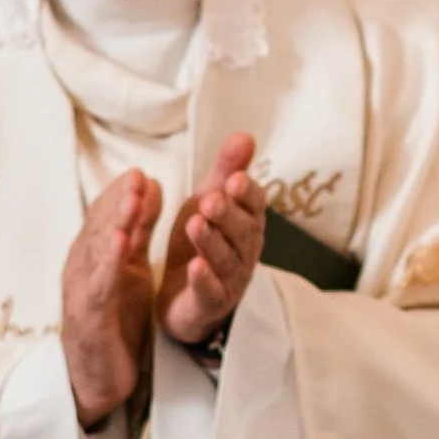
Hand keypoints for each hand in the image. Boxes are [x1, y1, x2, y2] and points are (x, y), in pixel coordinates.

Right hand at [62, 170, 161, 426]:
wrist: (96, 377)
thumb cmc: (114, 319)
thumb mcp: (132, 267)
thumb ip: (139, 228)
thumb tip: (149, 186)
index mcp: (94, 255)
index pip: (105, 218)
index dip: (121, 195)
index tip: (140, 174)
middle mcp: (83, 268)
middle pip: (100, 229)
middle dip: (118, 202)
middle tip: (138, 177)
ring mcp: (83, 292)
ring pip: (98, 252)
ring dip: (115, 224)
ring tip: (132, 200)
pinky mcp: (90, 318)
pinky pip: (101, 286)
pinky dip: (110, 263)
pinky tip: (122, 246)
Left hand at [159, 133, 265, 347]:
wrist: (184, 296)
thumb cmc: (201, 242)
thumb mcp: (209, 201)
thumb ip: (226, 171)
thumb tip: (245, 135)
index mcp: (247, 223)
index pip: (254, 205)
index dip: (246, 193)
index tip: (233, 179)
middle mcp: (245, 251)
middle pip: (242, 232)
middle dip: (228, 215)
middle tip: (210, 200)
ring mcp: (230, 280)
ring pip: (226, 260)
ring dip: (212, 242)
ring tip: (195, 225)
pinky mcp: (210, 303)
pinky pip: (210, 292)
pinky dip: (204, 280)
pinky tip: (194, 267)